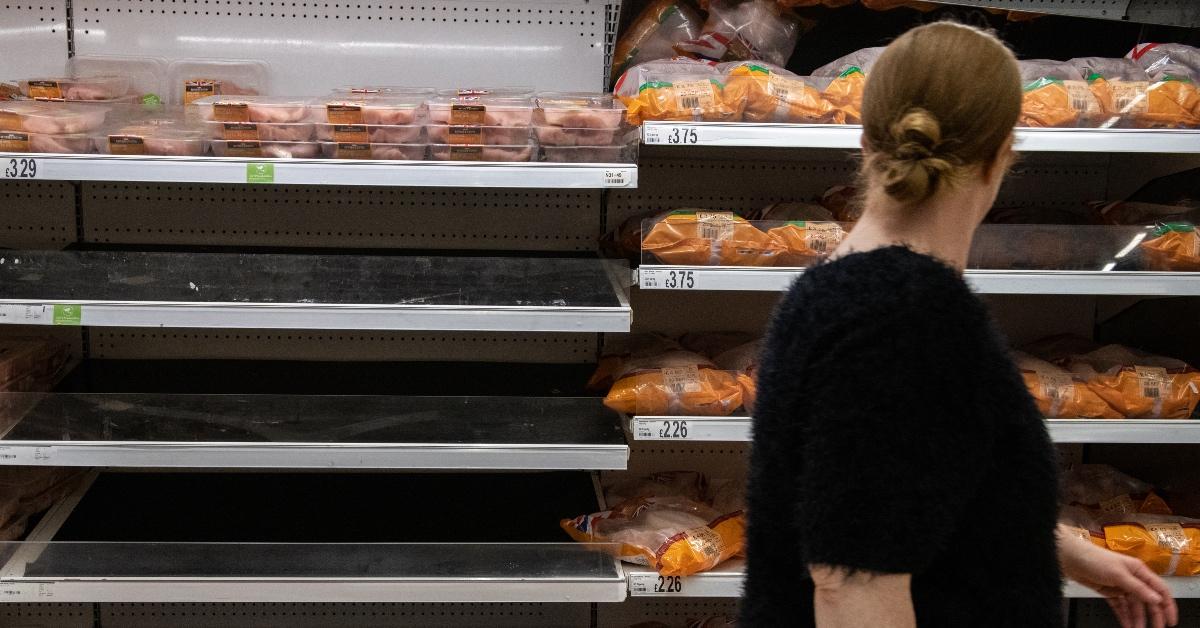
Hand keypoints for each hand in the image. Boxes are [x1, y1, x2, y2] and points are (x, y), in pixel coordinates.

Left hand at [1057, 526, 1178, 627]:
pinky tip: (1126, 625)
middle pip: (1147, 600)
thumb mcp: (1119, 574)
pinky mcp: (1109, 591)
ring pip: (1133, 606)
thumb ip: (1138, 588)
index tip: (1170, 621)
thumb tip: (1156, 599)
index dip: (1167, 605)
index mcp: (1139, 571)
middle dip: (1153, 616)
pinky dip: (1123, 616)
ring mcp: (1120, 586)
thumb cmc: (1094, 559)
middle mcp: (1132, 578)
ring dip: (1136, 618)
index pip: (1159, 589)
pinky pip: (1119, 606)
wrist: (1070, 558)